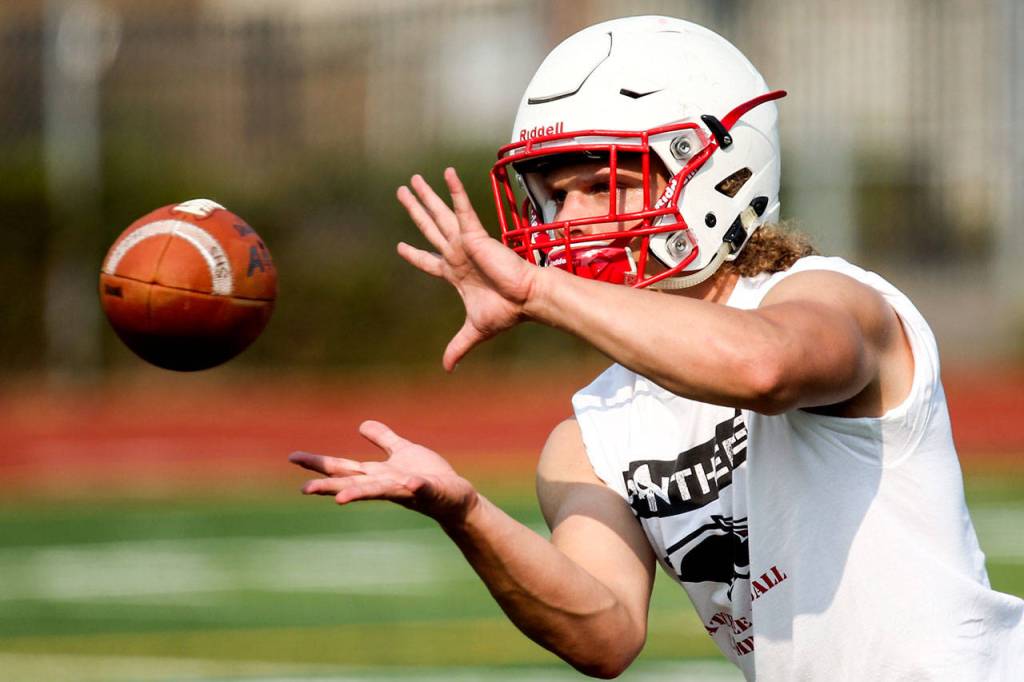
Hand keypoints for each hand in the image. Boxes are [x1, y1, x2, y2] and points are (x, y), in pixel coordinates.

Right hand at [289, 420, 478, 525]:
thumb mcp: (403, 451)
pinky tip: (409, 482)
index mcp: (378, 474)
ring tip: (339, 498)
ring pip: (380, 491)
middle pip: (354, 482)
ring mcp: (407, 489)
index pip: (344, 468)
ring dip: (360, 493)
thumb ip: (383, 440)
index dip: (319, 463)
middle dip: (330, 485)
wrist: (456, 497)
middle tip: (304, 489)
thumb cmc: (429, 476)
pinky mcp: (430, 491)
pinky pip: (421, 487)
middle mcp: (387, 484)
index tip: (293, 458)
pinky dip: (415, 485)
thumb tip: (362, 425)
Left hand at [396, 167, 538, 370]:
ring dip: (426, 197)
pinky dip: (454, 191)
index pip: (428, 261)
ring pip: (439, 215)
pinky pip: (462, 209)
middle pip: (429, 228)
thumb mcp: (474, 331)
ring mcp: (465, 243)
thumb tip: (447, 368)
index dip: (414, 255)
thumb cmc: (506, 312)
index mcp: (455, 273)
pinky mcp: (475, 235)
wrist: (526, 300)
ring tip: (411, 181)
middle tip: (403, 191)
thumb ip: (458, 347)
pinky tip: (445, 172)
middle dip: (416, 210)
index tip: (400, 246)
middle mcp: (457, 254)